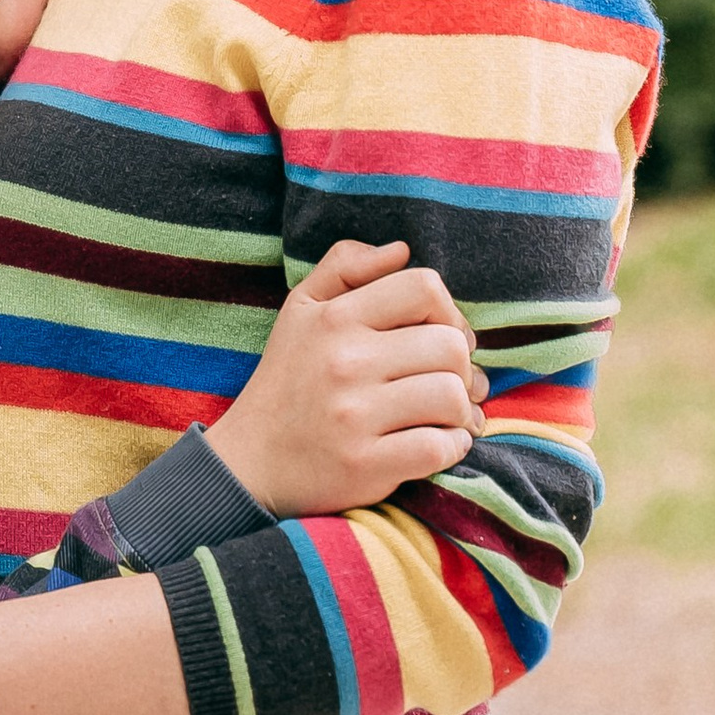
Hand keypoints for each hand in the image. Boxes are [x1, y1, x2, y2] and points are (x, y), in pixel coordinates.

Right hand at [204, 240, 486, 515]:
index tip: (444, 335)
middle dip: (463, 366)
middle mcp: (345, 361)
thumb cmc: (288, 378)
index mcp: (334, 317)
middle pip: (449, 346)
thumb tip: (401, 250)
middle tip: (455, 382)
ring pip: (451, 398)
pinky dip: (454, 447)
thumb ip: (346, 266)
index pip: (423, 288)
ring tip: (452, 416)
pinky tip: (441, 443)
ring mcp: (355, 415)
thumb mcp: (301, 307)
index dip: (449, 310)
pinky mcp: (366, 465)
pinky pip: (440, 448)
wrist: (250, 460)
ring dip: (464, 410)